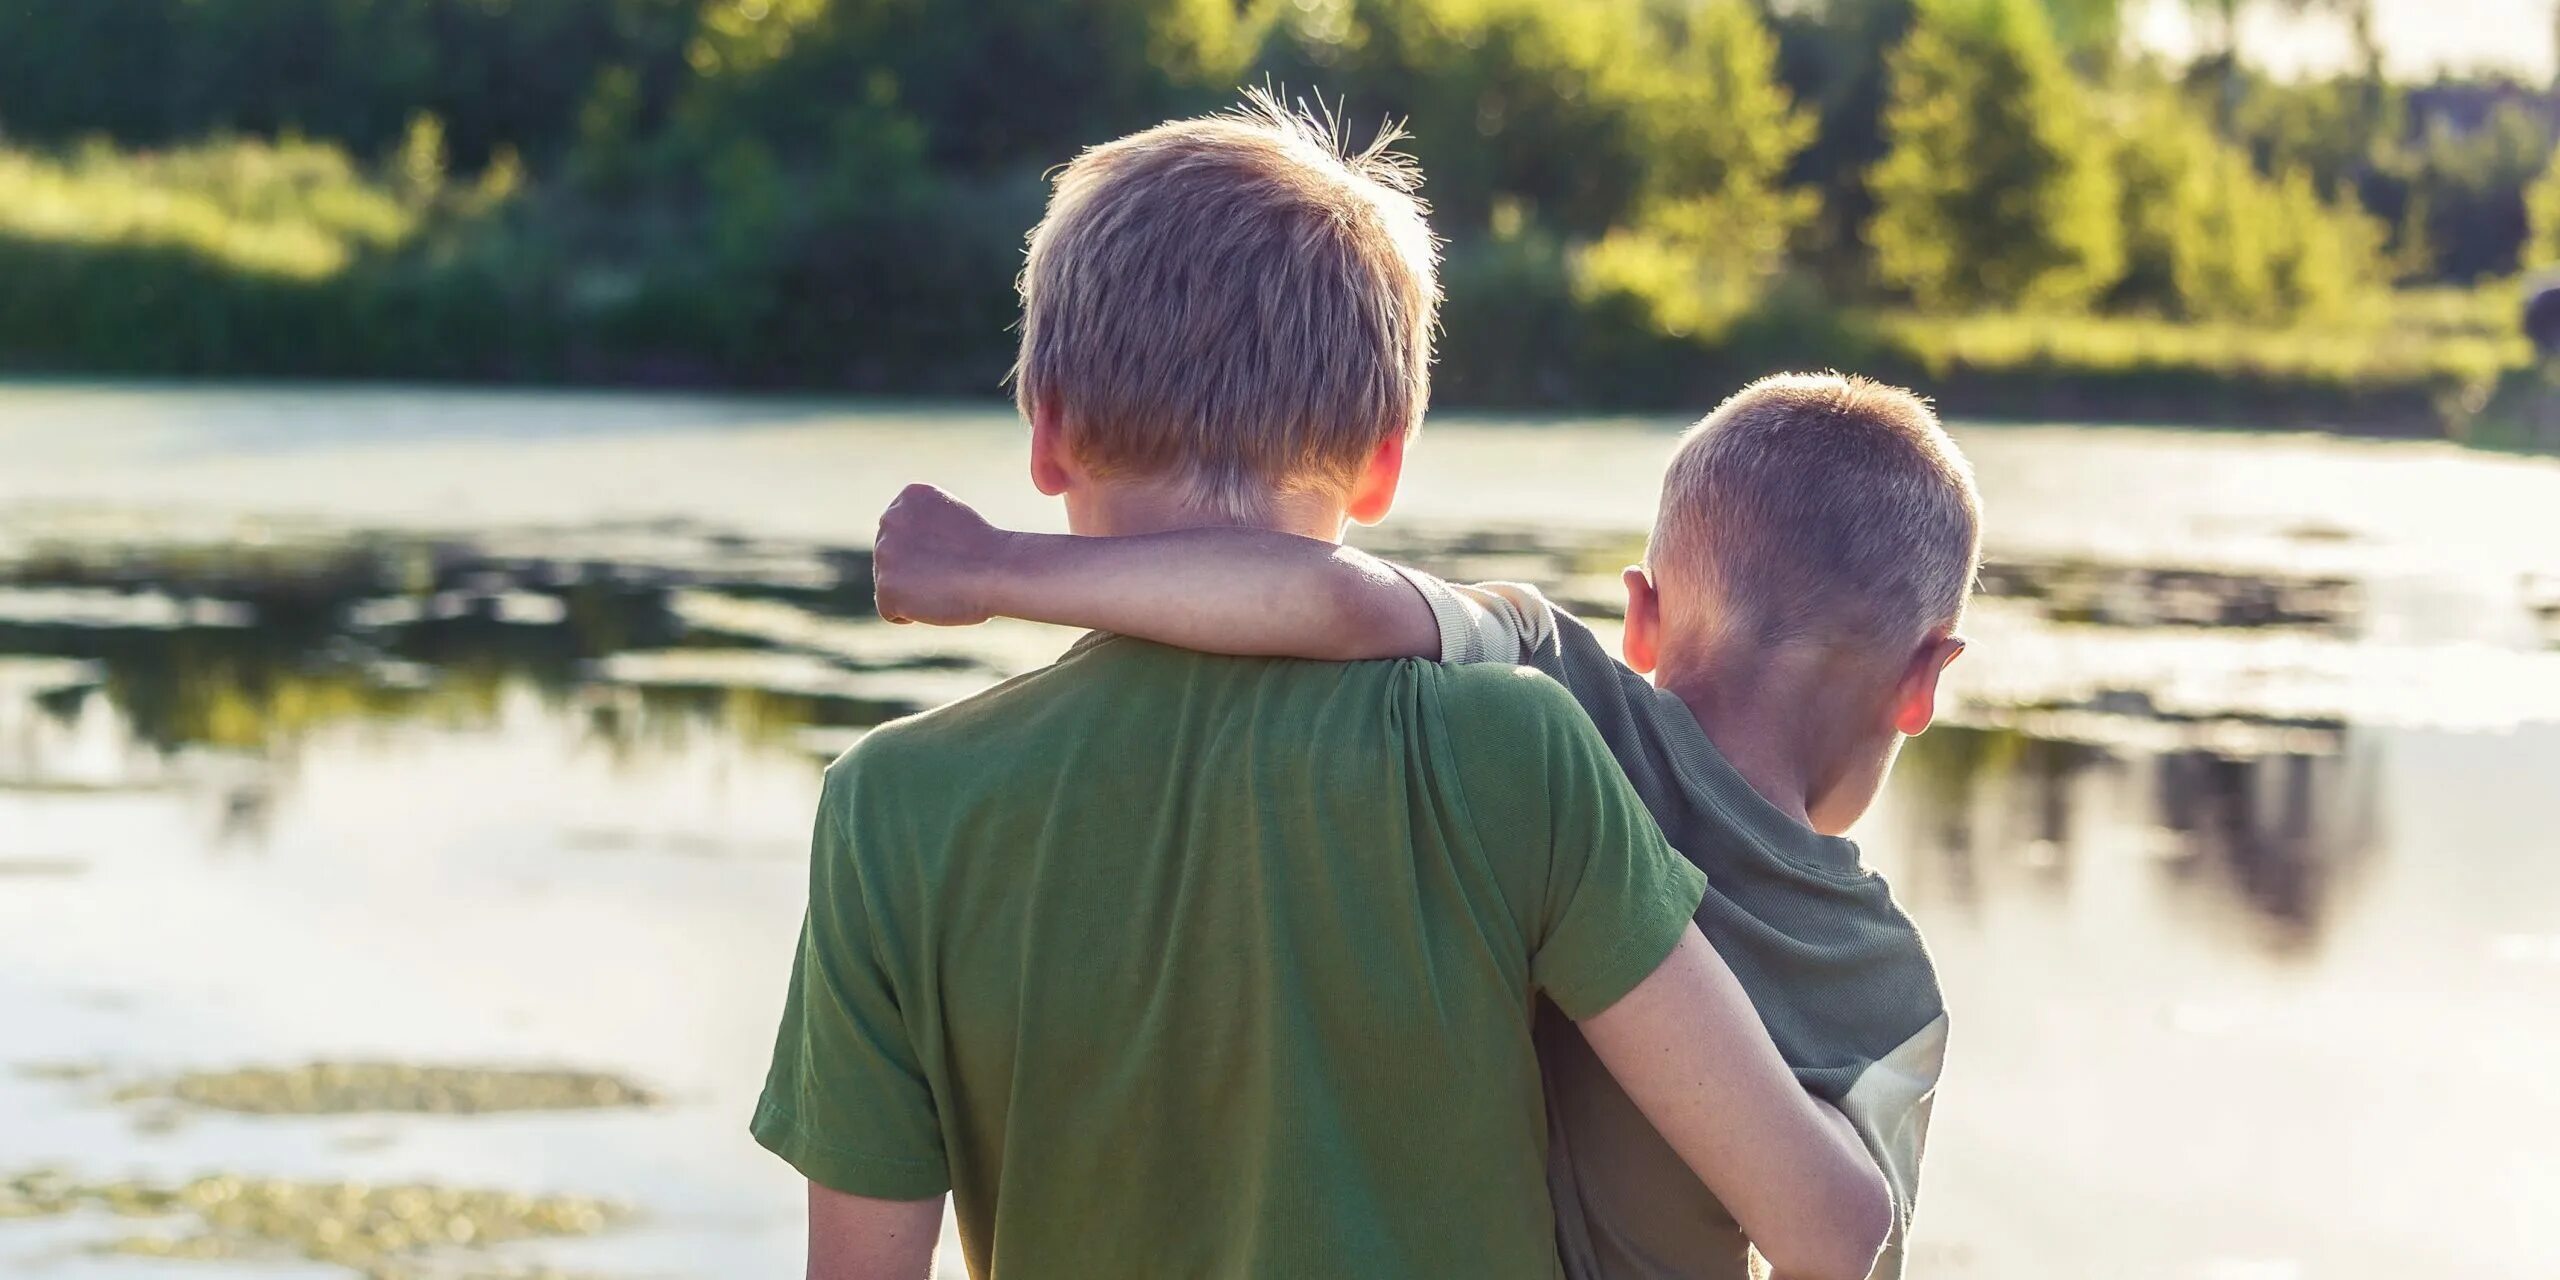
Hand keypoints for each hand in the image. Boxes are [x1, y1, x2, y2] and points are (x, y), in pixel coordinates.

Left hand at [872, 483, 1010, 625]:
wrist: (998, 570)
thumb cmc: (987, 552)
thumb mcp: (953, 520)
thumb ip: (924, 528)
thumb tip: (907, 556)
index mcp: (910, 496)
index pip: (902, 531)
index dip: (927, 550)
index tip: (953, 553)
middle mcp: (890, 519)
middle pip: (891, 556)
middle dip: (914, 570)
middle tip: (950, 573)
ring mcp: (884, 553)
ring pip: (890, 583)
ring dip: (913, 591)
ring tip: (945, 586)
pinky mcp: (885, 587)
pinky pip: (889, 610)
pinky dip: (909, 615)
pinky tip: (936, 603)